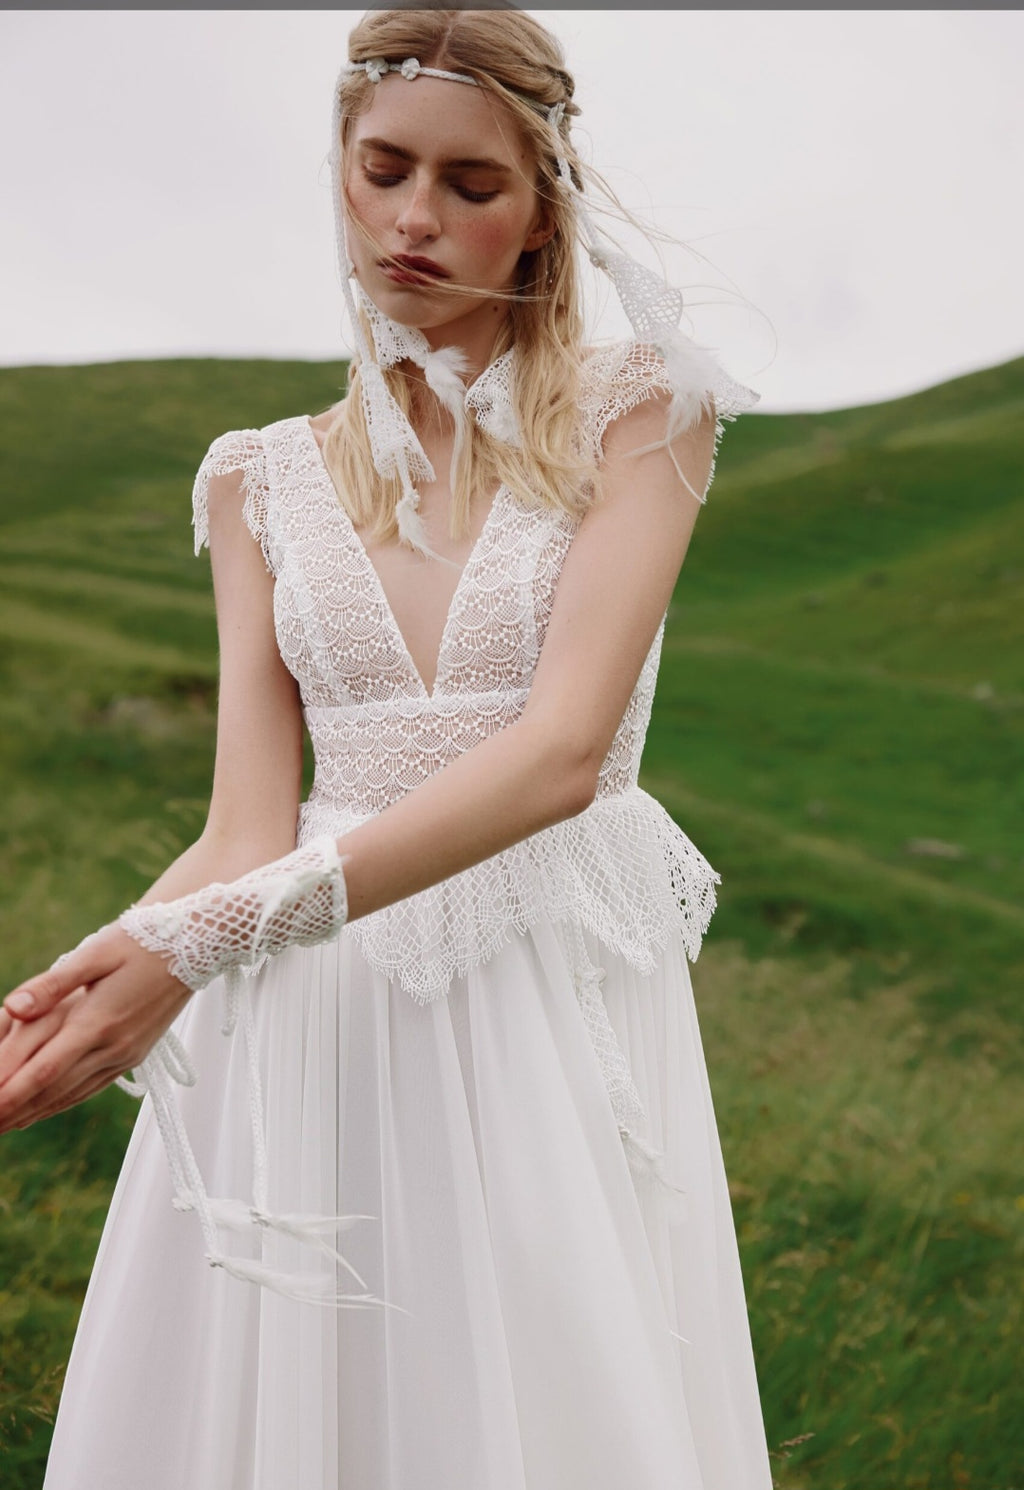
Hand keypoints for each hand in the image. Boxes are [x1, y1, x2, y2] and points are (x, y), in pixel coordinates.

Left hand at [0, 926, 191, 1133]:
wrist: (194, 946)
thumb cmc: (139, 942)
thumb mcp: (94, 954)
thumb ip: (51, 984)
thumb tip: (11, 1008)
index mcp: (97, 1021)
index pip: (44, 1069)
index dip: (10, 1093)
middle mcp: (112, 1046)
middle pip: (53, 1090)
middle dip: (14, 1111)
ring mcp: (125, 1054)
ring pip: (71, 1095)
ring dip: (33, 1113)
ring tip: (3, 1126)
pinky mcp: (133, 1055)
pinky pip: (90, 1088)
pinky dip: (61, 1104)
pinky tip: (42, 1109)